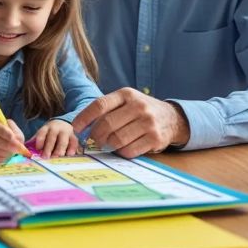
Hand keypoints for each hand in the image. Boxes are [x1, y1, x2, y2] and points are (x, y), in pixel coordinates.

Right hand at [0, 117, 23, 163]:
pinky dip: (5, 157)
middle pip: (4, 145)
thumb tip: (20, 144)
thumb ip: (13, 130)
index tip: (18, 140)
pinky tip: (5, 153)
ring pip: (3, 153)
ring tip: (12, 149)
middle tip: (20, 148)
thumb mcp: (2, 122)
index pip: (2, 131)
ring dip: (11, 153)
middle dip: (15, 147)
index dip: (11, 136)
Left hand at [33, 120, 78, 158]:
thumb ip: (35, 142)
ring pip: (63, 140)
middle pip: (52, 137)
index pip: (42, 133)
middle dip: (49, 147)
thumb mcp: (42, 134)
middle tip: (46, 157)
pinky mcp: (73, 137)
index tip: (38, 148)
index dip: (40, 140)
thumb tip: (25, 152)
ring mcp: (65, 132)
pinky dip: (72, 149)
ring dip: (60, 149)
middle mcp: (56, 129)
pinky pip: (74, 143)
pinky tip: (69, 155)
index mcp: (46, 128)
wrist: (63, 124)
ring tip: (57, 157)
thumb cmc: (49, 133)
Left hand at [71, 88, 189, 157]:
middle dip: (94, 135)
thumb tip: (80, 127)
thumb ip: (106, 110)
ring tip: (106, 145)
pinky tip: (121, 148)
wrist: (172, 118)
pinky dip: (120, 152)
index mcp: (127, 94)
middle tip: (92, 141)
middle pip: (106, 124)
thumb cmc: (140, 111)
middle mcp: (138, 106)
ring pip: (116, 139)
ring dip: (107, 146)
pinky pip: (129, 150)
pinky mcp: (155, 139)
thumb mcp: (126, 101)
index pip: (99, 105)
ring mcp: (148, 122)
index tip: (75, 128)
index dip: (84, 118)